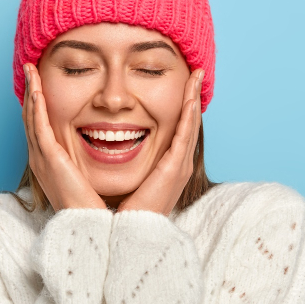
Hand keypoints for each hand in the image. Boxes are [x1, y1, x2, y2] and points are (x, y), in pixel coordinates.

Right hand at [22, 63, 105, 210]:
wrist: (90, 227)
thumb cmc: (94, 207)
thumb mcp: (88, 178)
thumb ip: (89, 162)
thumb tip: (107, 148)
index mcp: (50, 163)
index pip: (41, 127)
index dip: (39, 105)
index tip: (41, 84)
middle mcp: (41, 159)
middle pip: (31, 118)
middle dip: (30, 92)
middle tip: (31, 69)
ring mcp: (42, 158)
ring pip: (31, 118)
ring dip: (30, 91)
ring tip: (31, 70)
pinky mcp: (49, 159)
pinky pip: (39, 126)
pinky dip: (36, 106)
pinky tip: (36, 88)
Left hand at [118, 68, 203, 215]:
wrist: (127, 233)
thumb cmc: (121, 210)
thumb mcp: (123, 177)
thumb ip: (120, 161)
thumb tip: (107, 146)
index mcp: (167, 166)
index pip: (177, 128)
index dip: (181, 106)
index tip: (182, 83)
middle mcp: (177, 164)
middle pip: (188, 122)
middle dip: (192, 95)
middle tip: (197, 70)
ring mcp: (179, 166)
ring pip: (191, 123)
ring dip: (194, 96)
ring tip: (197, 74)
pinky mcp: (175, 168)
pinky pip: (185, 133)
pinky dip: (189, 112)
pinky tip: (191, 94)